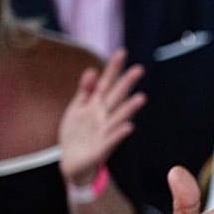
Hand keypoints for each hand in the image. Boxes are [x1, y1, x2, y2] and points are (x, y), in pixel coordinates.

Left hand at [58, 48, 145, 184]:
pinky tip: (128, 127)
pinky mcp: (102, 148)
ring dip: (129, 109)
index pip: (106, 83)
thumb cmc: (76, 134)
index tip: (122, 52)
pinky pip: (112, 140)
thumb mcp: (76, 109)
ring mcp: (105, 131)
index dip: (113, 68)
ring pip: (118, 117)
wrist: (71, 162)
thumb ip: (85, 91)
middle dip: (127, 84)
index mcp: (96, 105)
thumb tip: (92, 70)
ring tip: (141, 98)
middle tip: (139, 69)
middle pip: (116, 97)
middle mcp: (104, 116)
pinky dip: (119, 134)